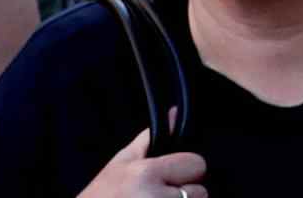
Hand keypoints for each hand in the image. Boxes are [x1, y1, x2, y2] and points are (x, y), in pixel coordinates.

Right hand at [75, 128, 209, 197]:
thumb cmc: (102, 195)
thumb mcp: (122, 162)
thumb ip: (151, 138)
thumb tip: (174, 112)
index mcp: (146, 173)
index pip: (197, 165)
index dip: (185, 170)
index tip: (169, 177)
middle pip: (200, 191)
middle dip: (183, 192)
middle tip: (157, 194)